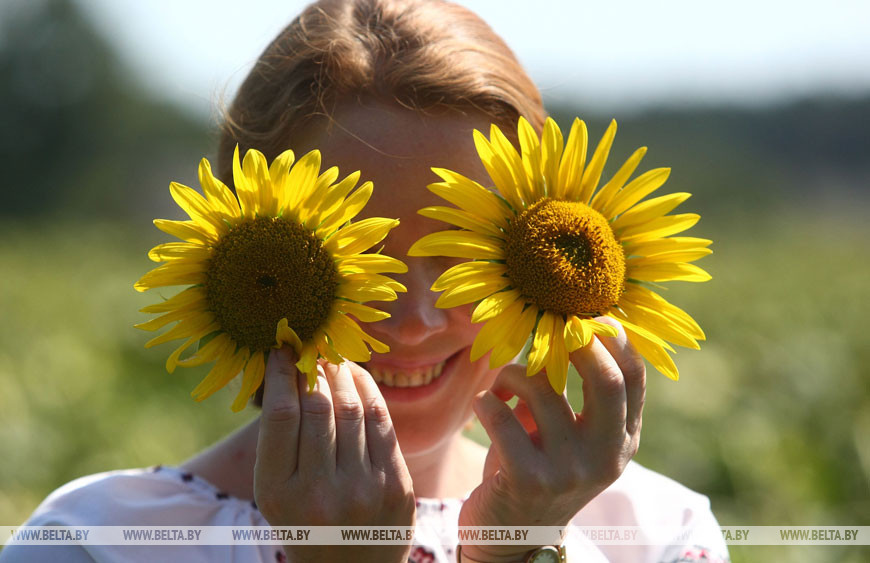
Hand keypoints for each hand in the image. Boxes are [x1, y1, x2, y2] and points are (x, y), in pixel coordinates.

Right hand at [254, 347, 415, 562]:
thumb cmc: (305, 523)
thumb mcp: (275, 493)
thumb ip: (279, 440)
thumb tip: (288, 369)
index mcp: (278, 494)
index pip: (281, 415)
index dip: (283, 373)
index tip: (281, 350)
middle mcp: (321, 493)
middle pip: (318, 406)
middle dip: (314, 368)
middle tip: (310, 347)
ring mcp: (363, 490)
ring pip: (353, 408)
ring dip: (343, 372)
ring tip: (333, 358)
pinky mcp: (396, 487)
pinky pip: (382, 423)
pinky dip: (369, 391)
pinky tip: (358, 377)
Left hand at [458, 317, 644, 561]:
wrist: (512, 536)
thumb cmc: (538, 468)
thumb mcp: (570, 435)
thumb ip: (576, 393)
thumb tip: (568, 326)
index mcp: (622, 441)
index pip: (634, 380)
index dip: (616, 339)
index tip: (590, 316)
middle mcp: (604, 458)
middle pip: (606, 381)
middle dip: (578, 343)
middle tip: (552, 328)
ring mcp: (568, 472)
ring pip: (541, 388)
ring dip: (511, 373)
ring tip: (501, 386)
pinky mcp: (527, 481)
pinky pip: (500, 416)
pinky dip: (486, 400)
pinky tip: (484, 405)